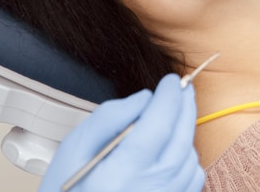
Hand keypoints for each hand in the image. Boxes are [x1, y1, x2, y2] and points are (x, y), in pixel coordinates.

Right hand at [39, 74, 203, 191]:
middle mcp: (150, 190)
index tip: (171, 80)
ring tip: (169, 119)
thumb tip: (145, 97)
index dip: (170, 96)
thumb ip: (109, 117)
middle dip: (185, 106)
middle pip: (182, 138)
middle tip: (182, 88)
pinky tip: (169, 150)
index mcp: (122, 174)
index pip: (159, 123)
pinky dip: (186, 157)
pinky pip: (193, 178)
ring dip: (185, 132)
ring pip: (190, 156)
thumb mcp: (75, 148)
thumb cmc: (66, 190)